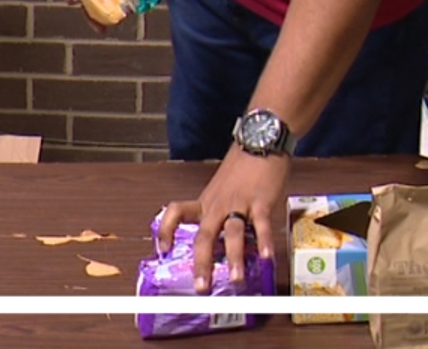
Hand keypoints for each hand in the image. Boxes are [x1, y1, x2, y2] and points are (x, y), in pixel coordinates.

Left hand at [157, 144, 289, 294]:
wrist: (260, 140)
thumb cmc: (243, 165)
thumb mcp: (223, 187)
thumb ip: (221, 211)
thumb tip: (223, 241)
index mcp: (207, 201)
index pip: (177, 211)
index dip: (165, 230)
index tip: (161, 249)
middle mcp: (219, 204)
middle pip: (204, 235)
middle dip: (202, 263)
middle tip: (201, 286)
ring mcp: (239, 203)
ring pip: (232, 233)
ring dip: (234, 258)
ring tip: (235, 280)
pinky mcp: (261, 201)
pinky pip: (261, 224)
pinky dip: (264, 242)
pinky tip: (266, 257)